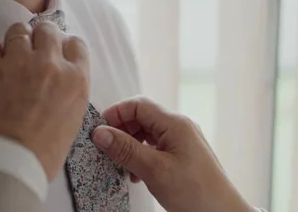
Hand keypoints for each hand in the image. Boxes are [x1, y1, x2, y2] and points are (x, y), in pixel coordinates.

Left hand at [0, 22, 89, 180]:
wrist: (9, 163)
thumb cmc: (42, 152)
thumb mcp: (72, 119)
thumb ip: (68, 91)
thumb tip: (56, 80)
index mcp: (76, 79)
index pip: (75, 44)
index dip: (63, 47)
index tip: (54, 54)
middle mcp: (51, 64)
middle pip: (47, 31)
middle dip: (39, 39)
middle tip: (29, 54)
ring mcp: (19, 61)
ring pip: (18, 30)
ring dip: (14, 43)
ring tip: (7, 61)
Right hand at [92, 97, 253, 211]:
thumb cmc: (197, 193)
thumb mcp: (154, 170)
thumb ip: (125, 149)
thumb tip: (100, 133)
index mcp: (175, 123)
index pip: (138, 105)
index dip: (116, 114)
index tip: (100, 130)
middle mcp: (180, 127)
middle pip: (142, 117)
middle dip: (122, 130)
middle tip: (107, 147)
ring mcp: (182, 141)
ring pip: (147, 133)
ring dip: (130, 145)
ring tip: (121, 163)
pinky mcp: (182, 156)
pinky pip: (156, 147)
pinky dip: (141, 155)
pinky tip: (136, 173)